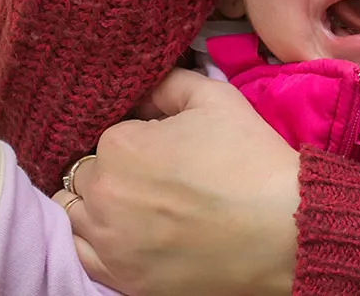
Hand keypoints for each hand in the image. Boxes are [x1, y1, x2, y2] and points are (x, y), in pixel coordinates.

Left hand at [55, 69, 299, 295]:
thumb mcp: (217, 98)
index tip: (166, 144)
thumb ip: (170, 83)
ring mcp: (109, 241)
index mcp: (121, 144)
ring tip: (139, 201)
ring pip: (76, 212)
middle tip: (157, 172)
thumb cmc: (252, 160)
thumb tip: (145, 89)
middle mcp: (103, 193)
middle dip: (116, 167)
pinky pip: (82, 254)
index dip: (138, 135)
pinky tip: (124, 230)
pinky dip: (96, 238)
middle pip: (88, 171)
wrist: (283, 230)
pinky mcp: (123, 278)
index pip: (109, 132)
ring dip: (99, 201)